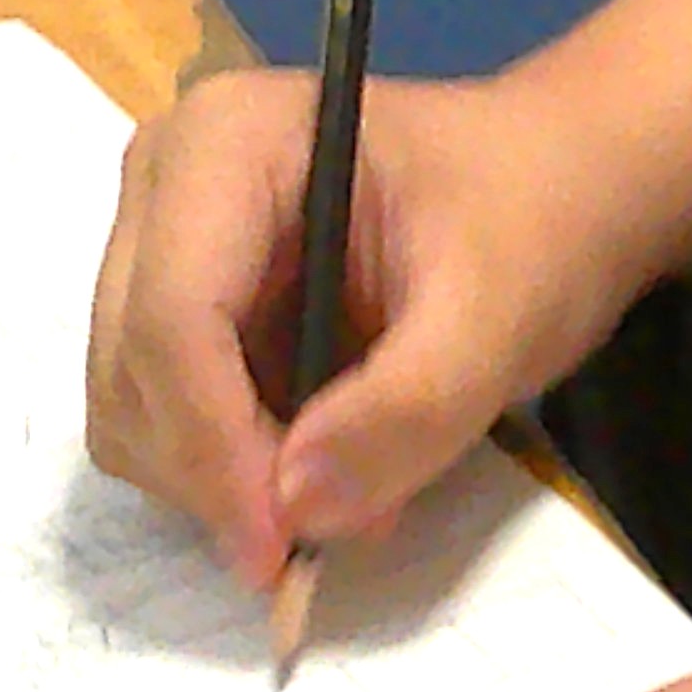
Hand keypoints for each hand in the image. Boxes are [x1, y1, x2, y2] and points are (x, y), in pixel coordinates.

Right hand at [83, 65, 657, 590]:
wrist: (559, 186)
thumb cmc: (537, 220)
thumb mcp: (499, 316)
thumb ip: (406, 410)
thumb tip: (295, 505)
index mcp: (227, 140)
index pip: (174, 318)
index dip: (213, 447)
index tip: (280, 551)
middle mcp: (165, 179)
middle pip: (135, 368)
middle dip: (220, 469)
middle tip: (334, 527)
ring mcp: (161, 239)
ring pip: (133, 407)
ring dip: (223, 476)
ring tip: (348, 484)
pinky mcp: (178, 299)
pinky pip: (162, 416)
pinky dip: (230, 464)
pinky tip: (322, 455)